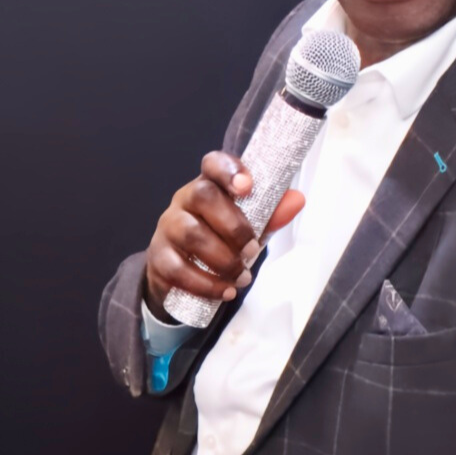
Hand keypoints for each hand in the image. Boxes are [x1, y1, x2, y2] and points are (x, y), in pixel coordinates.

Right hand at [143, 151, 304, 318]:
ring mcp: (167, 227)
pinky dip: (205, 284)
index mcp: (209, 185)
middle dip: (233, 226)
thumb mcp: (249, 225)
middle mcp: (184, 200)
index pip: (213, 163)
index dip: (229, 170)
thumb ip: (272, 213)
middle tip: (253, 250)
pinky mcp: (158, 258)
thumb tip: (297, 200)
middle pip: (202, 196)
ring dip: (222, 259)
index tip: (247, 187)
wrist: (183, 273)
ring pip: (190, 233)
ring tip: (242, 277)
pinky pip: (177, 269)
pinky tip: (225, 291)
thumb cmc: (221, 239)